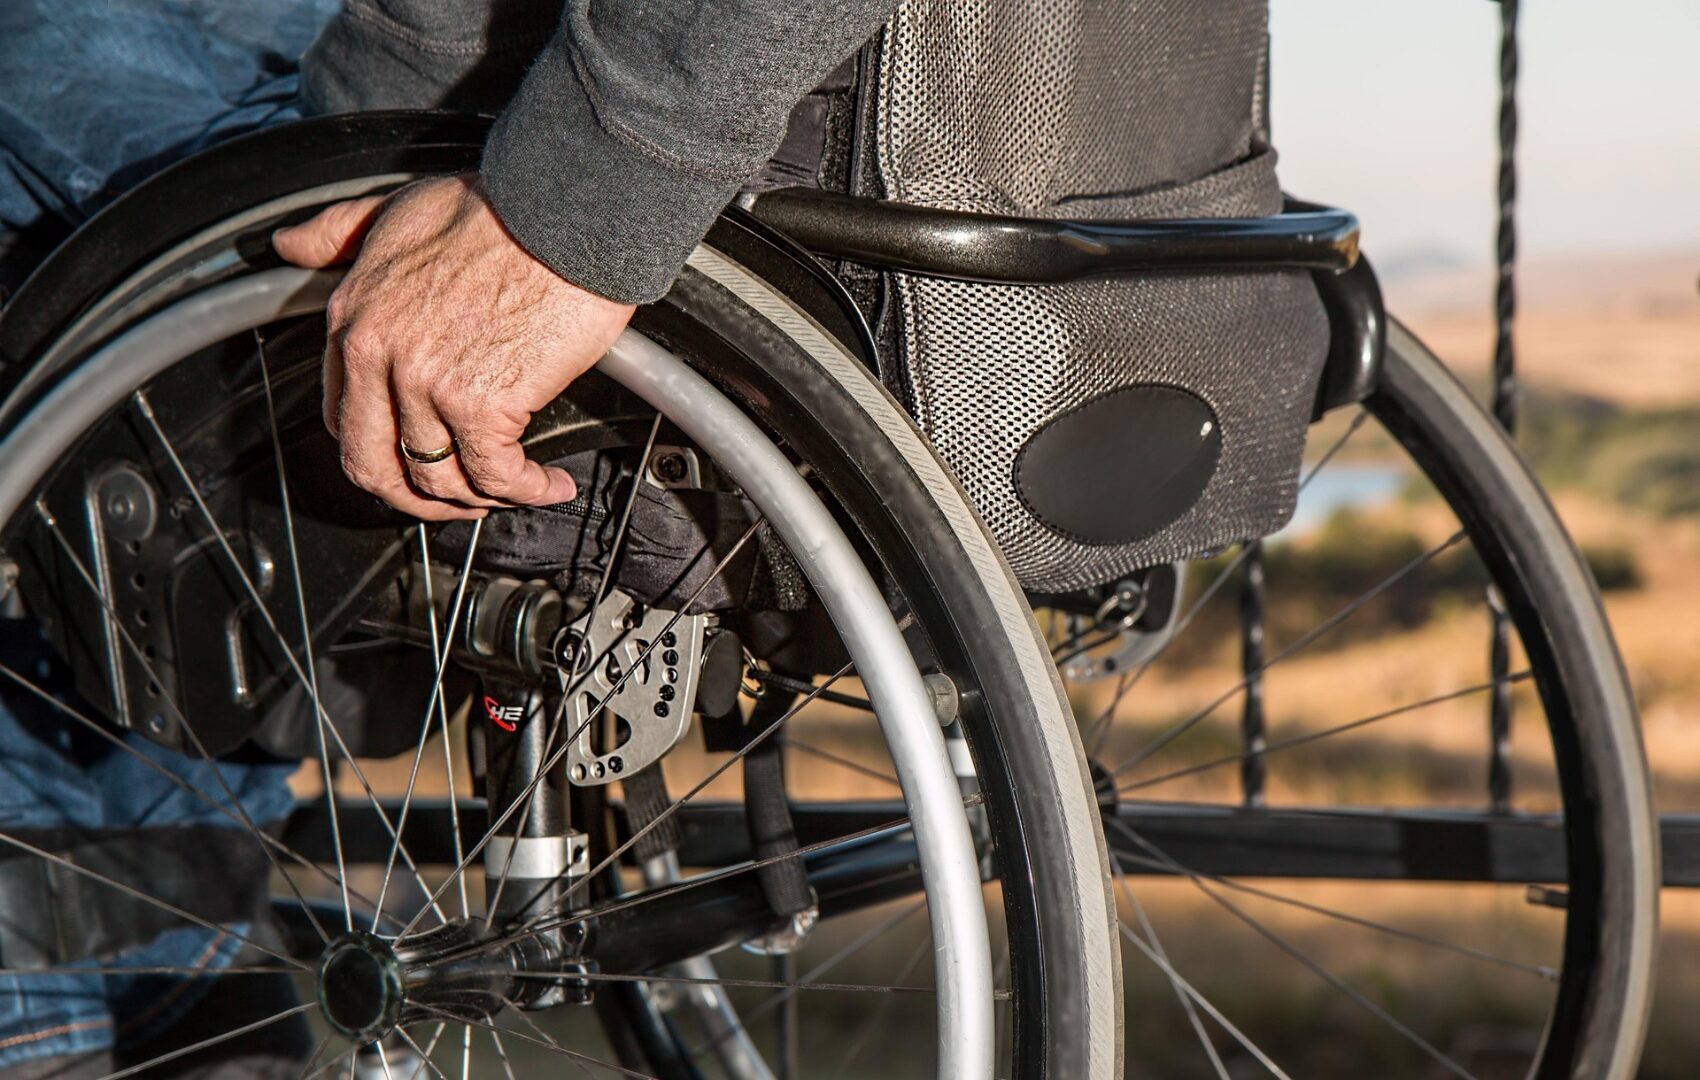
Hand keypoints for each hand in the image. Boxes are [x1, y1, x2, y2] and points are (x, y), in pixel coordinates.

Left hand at [272, 174, 635, 519]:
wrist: (565, 210)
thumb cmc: (500, 208)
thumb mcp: (396, 208)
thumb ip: (339, 232)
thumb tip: (291, 245)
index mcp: (354, 318)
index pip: (344, 419)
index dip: (382, 452)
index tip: (417, 456)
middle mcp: (379, 356)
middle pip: (376, 468)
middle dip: (418, 500)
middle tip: (459, 500)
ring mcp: (428, 384)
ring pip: (439, 481)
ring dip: (482, 500)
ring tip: (517, 489)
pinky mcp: (483, 403)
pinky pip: (496, 476)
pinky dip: (528, 491)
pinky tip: (551, 483)